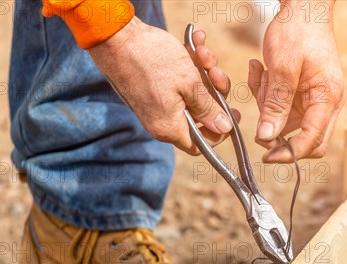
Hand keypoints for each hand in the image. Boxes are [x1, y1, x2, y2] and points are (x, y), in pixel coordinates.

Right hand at [89, 17, 239, 154]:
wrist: (115, 36)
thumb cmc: (151, 59)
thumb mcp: (190, 84)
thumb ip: (208, 109)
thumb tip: (223, 128)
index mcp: (170, 127)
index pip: (202, 144)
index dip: (219, 130)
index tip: (231, 111)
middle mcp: (161, 120)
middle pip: (200, 115)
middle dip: (213, 90)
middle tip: (215, 71)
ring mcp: (156, 104)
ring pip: (192, 94)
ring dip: (203, 72)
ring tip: (201, 50)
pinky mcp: (153, 88)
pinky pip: (179, 82)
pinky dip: (189, 64)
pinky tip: (194, 43)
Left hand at [249, 0, 343, 162]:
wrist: (304, 7)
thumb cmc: (299, 30)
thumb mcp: (282, 67)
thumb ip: (275, 104)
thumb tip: (267, 138)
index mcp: (327, 99)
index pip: (313, 141)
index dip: (289, 154)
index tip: (266, 157)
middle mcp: (325, 103)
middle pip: (305, 139)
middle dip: (278, 132)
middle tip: (258, 119)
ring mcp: (314, 99)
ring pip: (287, 123)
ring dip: (267, 107)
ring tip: (261, 75)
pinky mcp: (302, 93)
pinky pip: (281, 107)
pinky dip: (266, 94)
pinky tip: (261, 70)